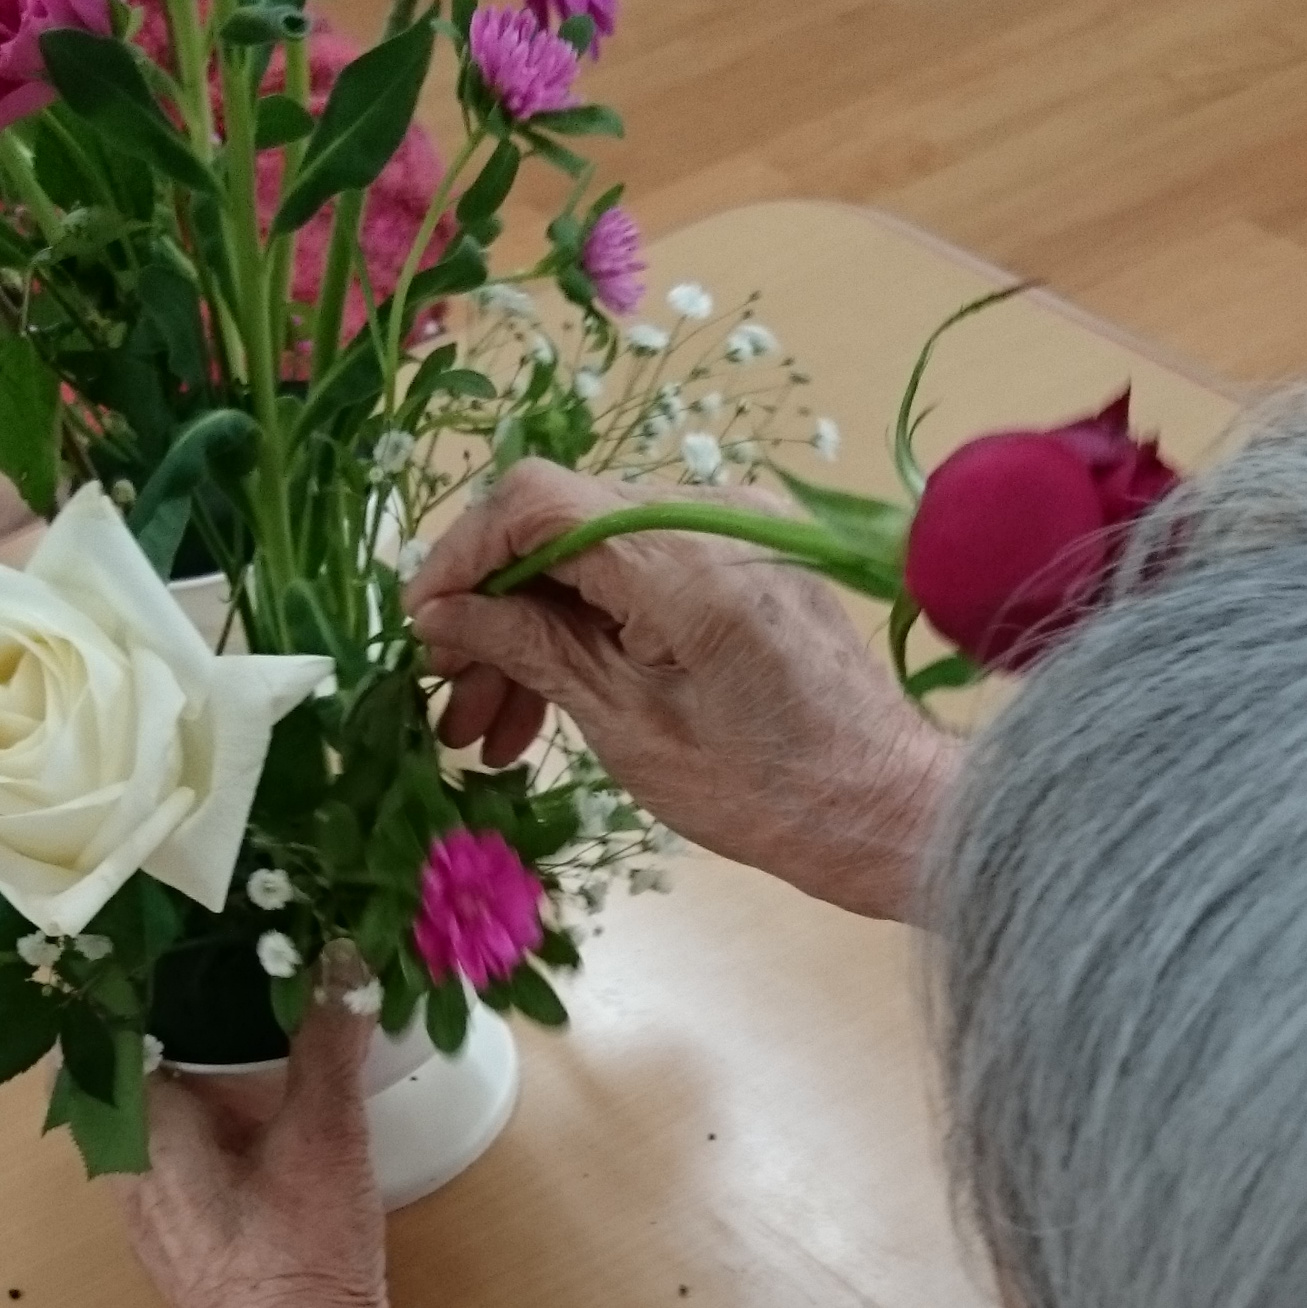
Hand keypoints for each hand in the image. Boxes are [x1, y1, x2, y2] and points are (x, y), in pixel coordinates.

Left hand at [116, 973, 404, 1307]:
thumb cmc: (295, 1259)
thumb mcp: (324, 1135)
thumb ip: (329, 1039)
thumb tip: (341, 954)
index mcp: (133, 1126)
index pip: (85, 1022)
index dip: (107, 965)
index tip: (145, 916)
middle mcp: (121, 1162)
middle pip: (111, 1061)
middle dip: (148, 1005)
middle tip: (201, 943)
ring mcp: (145, 1203)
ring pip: (141, 1108)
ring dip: (175, 1057)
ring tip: (232, 998)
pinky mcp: (179, 1231)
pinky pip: (169, 1145)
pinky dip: (197, 1106)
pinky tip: (251, 1091)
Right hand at [407, 461, 957, 923]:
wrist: (883, 805)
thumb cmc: (766, 788)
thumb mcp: (627, 725)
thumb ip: (531, 649)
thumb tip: (443, 616)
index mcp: (681, 554)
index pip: (536, 502)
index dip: (462, 556)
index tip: (422, 628)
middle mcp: (706, 515)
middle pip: (556, 531)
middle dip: (490, 612)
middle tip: (445, 698)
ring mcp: (727, 532)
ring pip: (588, 560)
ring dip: (530, 634)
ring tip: (485, 731)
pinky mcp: (738, 561)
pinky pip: (635, 576)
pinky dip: (585, 630)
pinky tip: (545, 706)